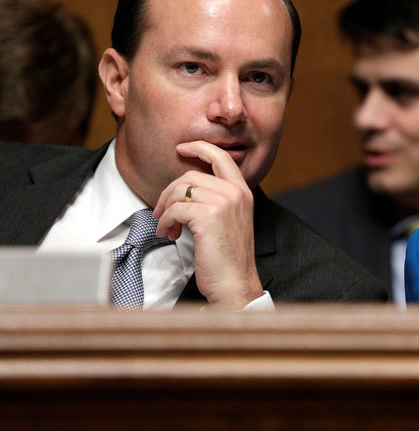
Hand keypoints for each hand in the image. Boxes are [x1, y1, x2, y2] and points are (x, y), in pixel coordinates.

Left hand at [153, 141, 263, 308]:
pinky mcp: (209, 216)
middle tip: (162, 212)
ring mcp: (224, 203)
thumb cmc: (228, 258)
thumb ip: (217, 200)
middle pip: (191, 175)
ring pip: (181, 190)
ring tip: (166, 226)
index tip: (181, 149)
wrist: (235, 284)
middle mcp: (236, 193)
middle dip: (169, 192)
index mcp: (243, 192)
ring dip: (165, 208)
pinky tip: (168, 233)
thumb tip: (188, 187)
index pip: (221, 157)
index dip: (199, 148)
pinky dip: (165, 221)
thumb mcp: (228, 222)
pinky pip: (175, 208)